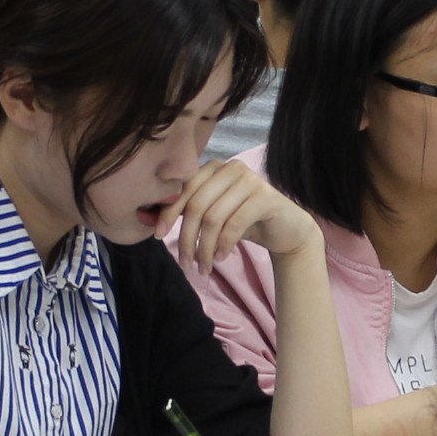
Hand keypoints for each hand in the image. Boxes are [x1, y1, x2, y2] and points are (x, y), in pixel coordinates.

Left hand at [173, 156, 323, 270]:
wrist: (286, 229)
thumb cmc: (244, 222)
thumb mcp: (212, 217)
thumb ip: (186, 214)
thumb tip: (149, 222)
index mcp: (213, 168)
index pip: (182, 189)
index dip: (168, 213)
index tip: (158, 236)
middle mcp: (230, 168)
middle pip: (196, 205)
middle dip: (187, 238)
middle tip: (185, 263)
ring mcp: (250, 179)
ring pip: (213, 218)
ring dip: (205, 248)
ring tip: (204, 267)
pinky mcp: (265, 196)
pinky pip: (234, 224)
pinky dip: (223, 245)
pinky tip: (221, 258)